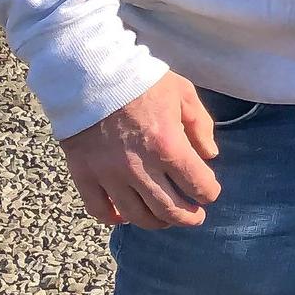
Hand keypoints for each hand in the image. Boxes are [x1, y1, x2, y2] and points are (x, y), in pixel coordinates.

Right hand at [60, 73, 220, 228]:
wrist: (91, 72)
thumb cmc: (141, 80)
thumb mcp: (183, 93)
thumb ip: (201, 125)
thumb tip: (210, 156)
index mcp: (168, 145)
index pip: (198, 184)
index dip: (209, 192)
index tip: (210, 192)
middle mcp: (139, 166)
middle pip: (169, 209)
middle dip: (188, 217)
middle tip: (195, 216)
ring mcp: (109, 174)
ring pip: (137, 215)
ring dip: (156, 222)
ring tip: (166, 219)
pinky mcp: (85, 174)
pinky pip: (99, 209)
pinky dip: (114, 218)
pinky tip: (125, 215)